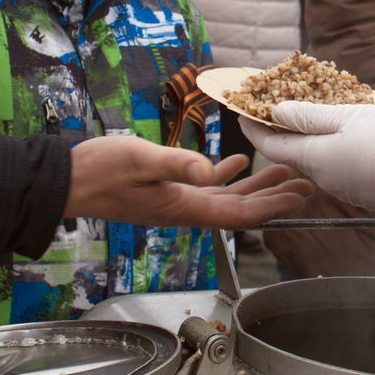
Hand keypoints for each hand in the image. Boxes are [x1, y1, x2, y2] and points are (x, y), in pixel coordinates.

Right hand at [65, 137, 313, 228]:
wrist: (66, 180)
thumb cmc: (100, 170)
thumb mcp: (142, 160)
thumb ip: (178, 164)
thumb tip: (213, 169)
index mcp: (185, 207)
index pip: (240, 214)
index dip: (274, 208)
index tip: (302, 198)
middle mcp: (186, 209)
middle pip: (242, 209)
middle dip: (277, 198)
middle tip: (308, 184)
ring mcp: (177, 201)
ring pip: (228, 197)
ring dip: (257, 186)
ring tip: (285, 172)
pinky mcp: (167, 190)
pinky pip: (205, 187)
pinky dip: (226, 175)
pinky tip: (238, 162)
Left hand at [239, 102, 374, 213]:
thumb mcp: (347, 117)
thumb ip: (310, 115)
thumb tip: (277, 112)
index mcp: (312, 158)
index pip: (270, 145)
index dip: (255, 128)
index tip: (244, 112)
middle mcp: (321, 177)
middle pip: (292, 153)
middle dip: (283, 131)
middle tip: (280, 107)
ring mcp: (341, 186)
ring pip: (315, 160)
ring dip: (308, 140)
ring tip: (314, 116)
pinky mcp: (360, 190)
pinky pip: (336, 167)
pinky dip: (330, 150)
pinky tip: (343, 136)